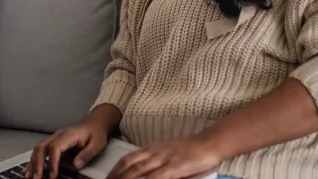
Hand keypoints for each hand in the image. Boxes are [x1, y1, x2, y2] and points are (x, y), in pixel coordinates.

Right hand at [25, 123, 107, 178]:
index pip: (56, 148)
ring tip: (28, 177)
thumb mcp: (97, 144)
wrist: (95, 123)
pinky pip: (40, 150)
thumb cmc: (96, 133)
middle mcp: (59, 135)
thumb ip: (87, 154)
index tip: (53, 176)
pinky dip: (33, 160)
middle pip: (42, 147)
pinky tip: (28, 170)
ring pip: (39, 148)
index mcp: (70, 135)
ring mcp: (55, 137)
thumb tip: (76, 165)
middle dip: (37, 164)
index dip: (52, 163)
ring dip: (32, 163)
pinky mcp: (54, 142)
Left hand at [106, 136, 220, 178]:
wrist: (209, 143)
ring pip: (139, 172)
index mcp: (153, 148)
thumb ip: (156, 160)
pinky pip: (156, 177)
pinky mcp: (175, 168)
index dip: (116, 169)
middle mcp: (156, 152)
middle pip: (130, 166)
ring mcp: (164, 160)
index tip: (108, 177)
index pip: (129, 158)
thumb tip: (143, 172)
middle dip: (116, 177)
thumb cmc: (191, 150)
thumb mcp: (169, 152)